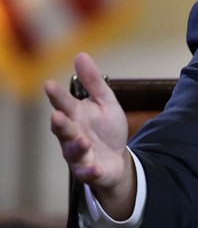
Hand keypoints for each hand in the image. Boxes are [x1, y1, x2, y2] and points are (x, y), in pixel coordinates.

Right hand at [44, 53, 135, 217]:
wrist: (117, 160)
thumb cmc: (106, 129)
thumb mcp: (105, 102)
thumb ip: (93, 82)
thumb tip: (80, 55)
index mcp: (75, 116)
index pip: (64, 104)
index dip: (56, 95)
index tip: (49, 84)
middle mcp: (72, 135)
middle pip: (63, 129)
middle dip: (60, 123)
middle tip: (57, 115)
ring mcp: (79, 154)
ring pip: (73, 151)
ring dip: (76, 146)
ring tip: (83, 140)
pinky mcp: (89, 171)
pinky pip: (88, 172)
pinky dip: (91, 171)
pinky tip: (95, 168)